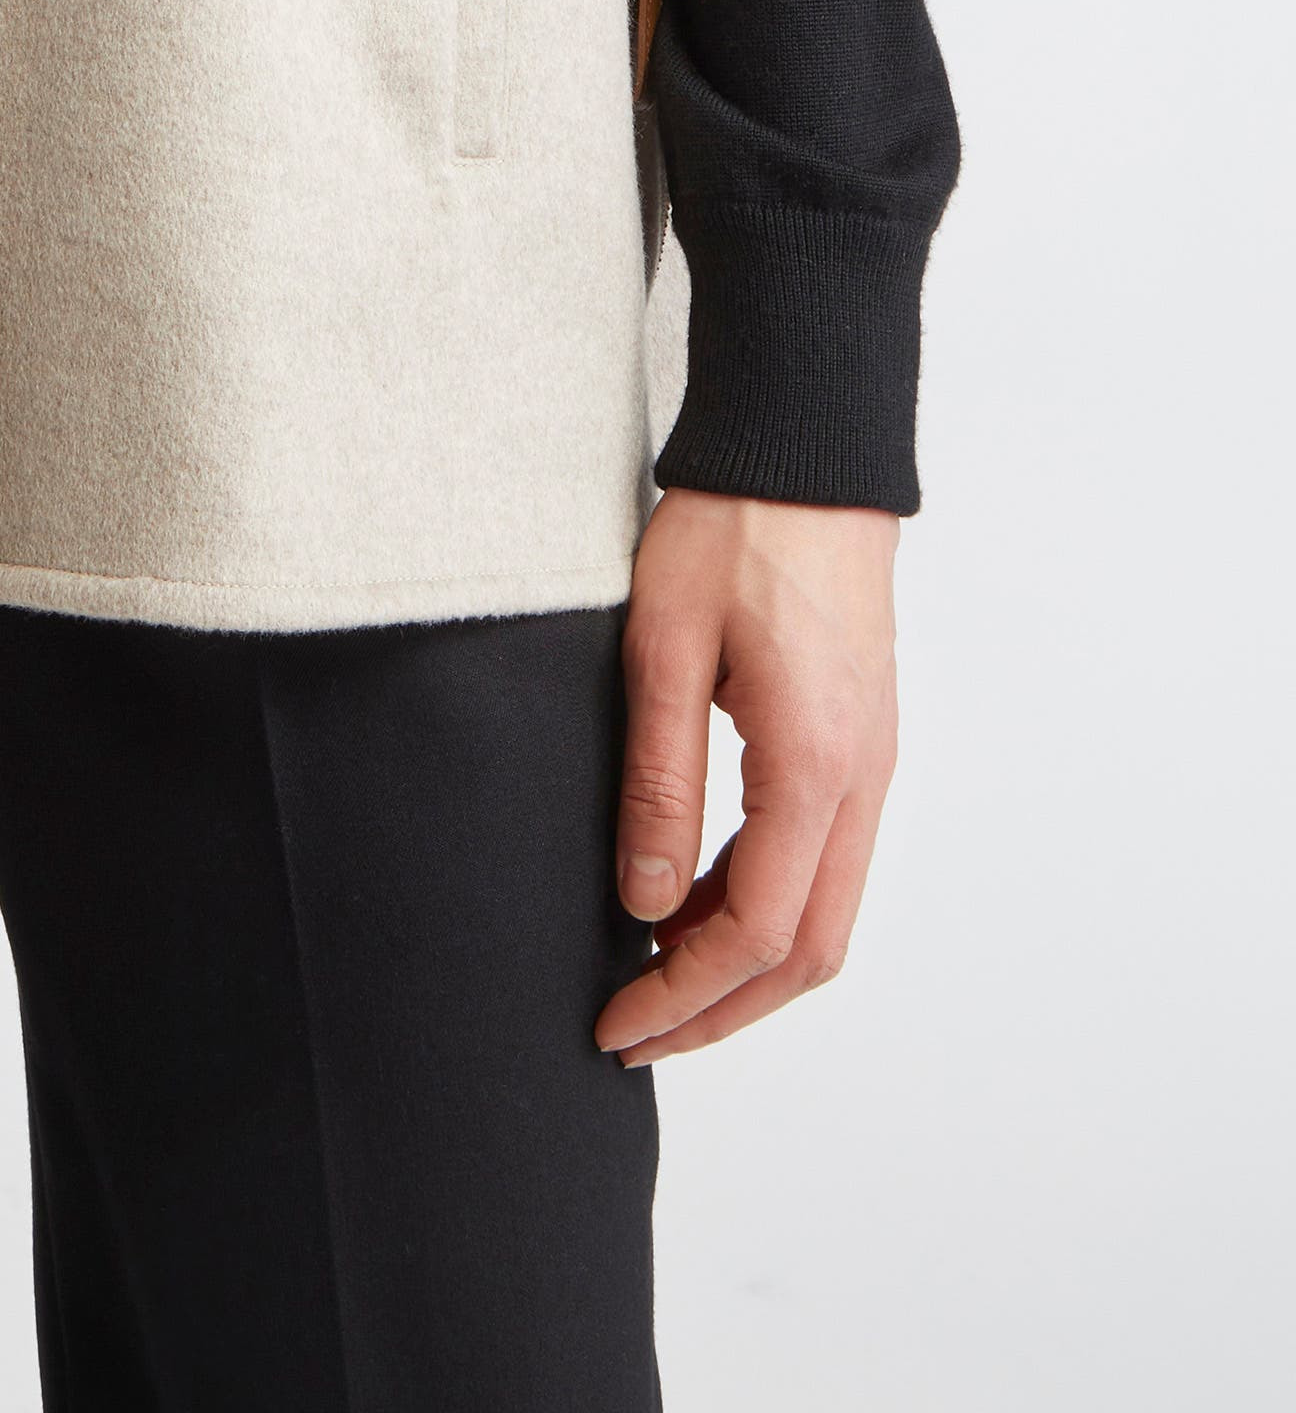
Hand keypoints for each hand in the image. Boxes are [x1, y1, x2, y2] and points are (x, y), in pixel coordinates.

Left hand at [596, 490, 896, 1067]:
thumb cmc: (731, 531)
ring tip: (650, 974)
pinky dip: (762, 903)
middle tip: (633, 1033)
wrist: (806, 453)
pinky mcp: (859, 742)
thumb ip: (659, 782)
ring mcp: (871, 764)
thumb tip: (645, 902)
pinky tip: (691, 895)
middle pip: (808, 953)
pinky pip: (823, 860)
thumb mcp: (664, 648)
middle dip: (720, 1011)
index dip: (683, 995)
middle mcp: (862, 780)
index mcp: (814, 766)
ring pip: (823, 913)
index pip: (757, 935)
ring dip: (744, 964)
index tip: (615, 1023)